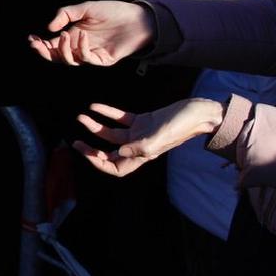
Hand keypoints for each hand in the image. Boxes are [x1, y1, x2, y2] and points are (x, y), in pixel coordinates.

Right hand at [27, 0, 154, 66]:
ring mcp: (91, 54)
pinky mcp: (102, 59)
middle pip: (57, 56)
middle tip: (37, 45)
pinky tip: (83, 35)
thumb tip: (49, 28)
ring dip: (63, 50)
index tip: (31, 39)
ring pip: (70, 61)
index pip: (52, 44)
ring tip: (64, 35)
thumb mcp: (86, 8)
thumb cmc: (113, 11)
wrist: (137, 18)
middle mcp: (80, 46)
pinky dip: (81, 48)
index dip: (40, 44)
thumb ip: (66, 14)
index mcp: (73, 34)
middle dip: (45, 52)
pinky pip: (87, 59)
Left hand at [74, 98, 224, 176]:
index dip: (100, 165)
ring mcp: (141, 133)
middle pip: (109, 153)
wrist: (200, 111)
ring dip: (96, 126)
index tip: (88, 154)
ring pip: (112, 134)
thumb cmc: (184, 124)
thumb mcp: (162, 136)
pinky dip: (107, 113)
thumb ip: (140, 147)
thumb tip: (117, 153)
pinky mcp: (144, 120)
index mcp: (143, 155)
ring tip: (82, 116)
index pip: (117, 168)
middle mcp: (139, 146)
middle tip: (75, 143)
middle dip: (91, 149)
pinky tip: (95, 106)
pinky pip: (121, 119)